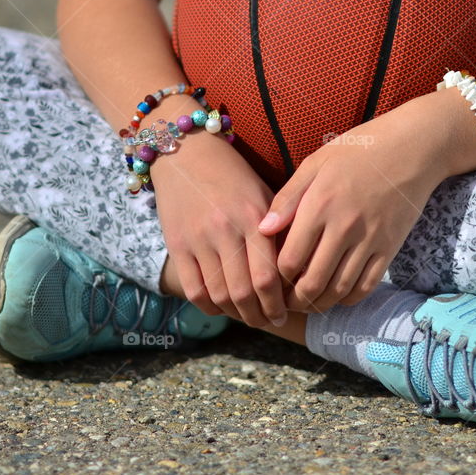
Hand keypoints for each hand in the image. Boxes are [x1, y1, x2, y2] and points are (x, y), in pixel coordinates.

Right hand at [151, 119, 286, 327]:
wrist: (186, 152)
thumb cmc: (234, 175)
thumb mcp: (264, 194)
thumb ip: (279, 229)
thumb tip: (298, 271)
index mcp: (254, 217)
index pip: (269, 275)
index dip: (278, 303)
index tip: (285, 312)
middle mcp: (226, 230)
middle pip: (245, 293)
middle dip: (261, 315)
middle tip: (270, 321)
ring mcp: (199, 239)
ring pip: (220, 295)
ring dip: (237, 315)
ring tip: (249, 317)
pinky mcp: (177, 245)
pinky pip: (194, 289)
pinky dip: (209, 306)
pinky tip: (221, 307)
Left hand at [256, 92, 459, 312]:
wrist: (413, 149)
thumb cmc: (360, 150)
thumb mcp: (316, 162)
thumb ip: (288, 197)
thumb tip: (263, 229)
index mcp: (320, 205)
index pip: (289, 259)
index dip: (277, 277)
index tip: (273, 279)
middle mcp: (344, 227)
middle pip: (312, 282)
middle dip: (295, 301)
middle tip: (287, 303)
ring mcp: (370, 240)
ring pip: (339, 289)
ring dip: (320, 304)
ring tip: (309, 303)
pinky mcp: (390, 247)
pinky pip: (367, 285)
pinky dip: (349, 298)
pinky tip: (338, 295)